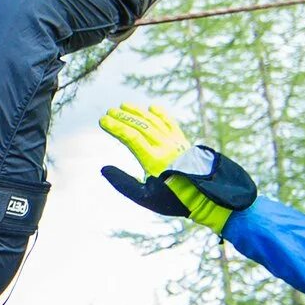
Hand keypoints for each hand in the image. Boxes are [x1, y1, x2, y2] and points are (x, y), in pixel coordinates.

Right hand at [99, 102, 255, 233]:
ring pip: (154, 122)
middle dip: (123, 117)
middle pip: (141, 126)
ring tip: (124, 105)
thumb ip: (122, 182)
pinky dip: (161, 114)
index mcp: (155, 160)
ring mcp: (176, 142)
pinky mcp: (183, 141)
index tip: (102, 121)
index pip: (131, 137)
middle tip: (108, 111)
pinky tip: (152, 108)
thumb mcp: (142, 196)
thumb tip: (104, 168)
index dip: (116, 127)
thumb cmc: (170, 199)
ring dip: (138, 112)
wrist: (202, 198)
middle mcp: (166, 147)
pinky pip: (170, 123)